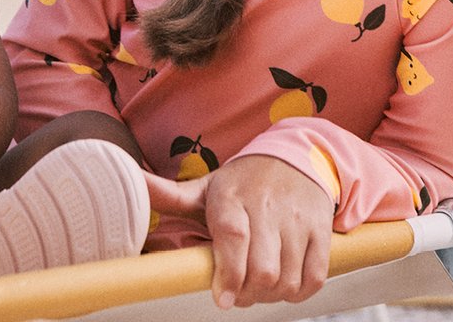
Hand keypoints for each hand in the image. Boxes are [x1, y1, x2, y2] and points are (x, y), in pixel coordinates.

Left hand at [153, 155, 333, 309]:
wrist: (296, 154)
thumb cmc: (245, 180)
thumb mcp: (208, 185)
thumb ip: (170, 194)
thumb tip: (131, 181)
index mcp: (233, 196)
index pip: (233, 237)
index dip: (229, 274)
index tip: (222, 298)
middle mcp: (268, 206)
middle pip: (262, 268)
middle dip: (248, 294)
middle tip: (238, 293)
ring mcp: (297, 218)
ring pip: (287, 278)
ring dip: (271, 295)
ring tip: (259, 287)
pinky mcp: (321, 230)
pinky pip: (313, 277)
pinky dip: (298, 291)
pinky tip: (285, 284)